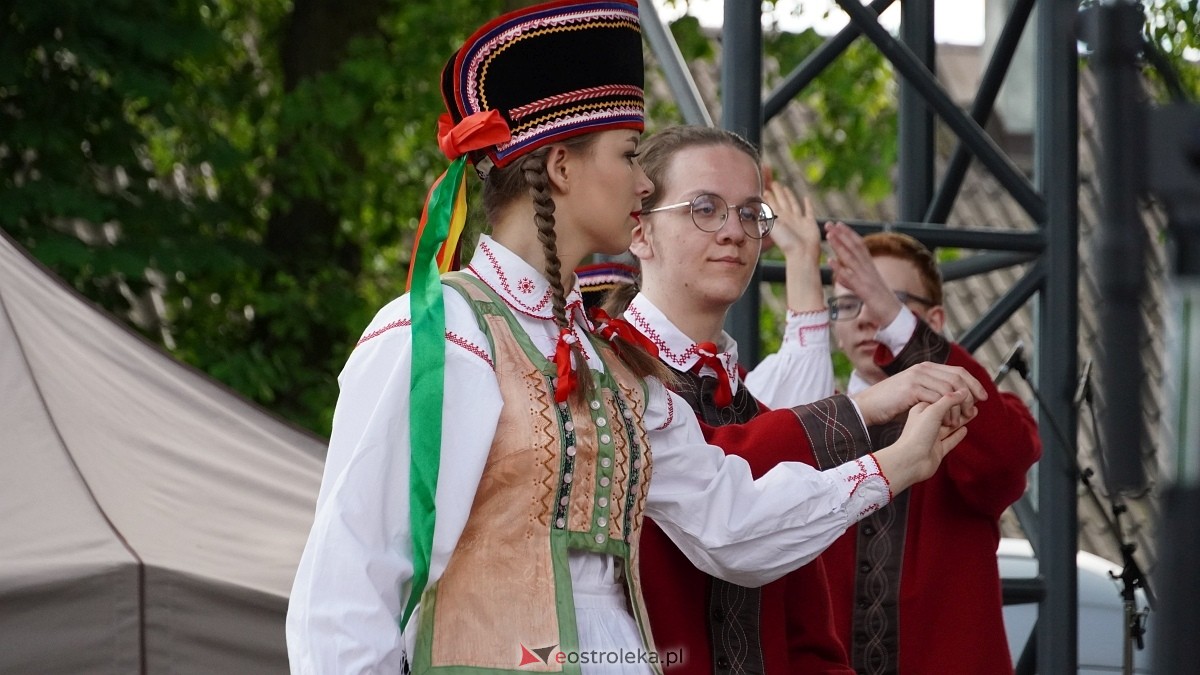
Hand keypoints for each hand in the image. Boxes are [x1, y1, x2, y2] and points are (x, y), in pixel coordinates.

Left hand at [763, 184, 818, 262]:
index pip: (771, 203)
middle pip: (782, 201)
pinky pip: (808, 211)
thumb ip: (766, 213)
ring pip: (793, 204)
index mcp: (778, 218)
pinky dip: (807, 204)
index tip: (764, 187)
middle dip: (777, 192)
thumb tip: (756, 201)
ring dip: (789, 196)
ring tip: (786, 188)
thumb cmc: (787, 242)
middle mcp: (788, 218)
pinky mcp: (809, 223)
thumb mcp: (773, 225)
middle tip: (774, 182)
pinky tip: (806, 198)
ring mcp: (799, 220)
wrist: (802, 254)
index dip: (768, 195)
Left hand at [825, 221, 902, 324]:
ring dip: (840, 246)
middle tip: (829, 223)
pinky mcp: (863, 290)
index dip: (849, 234)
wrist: (893, 314)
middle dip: (842, 234)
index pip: (859, 245)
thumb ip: (851, 278)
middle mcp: (868, 269)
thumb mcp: (864, 285)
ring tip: (829, 236)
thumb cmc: (879, 300)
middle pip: (855, 247)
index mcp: (870, 266)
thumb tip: (839, 272)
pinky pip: (850, 278)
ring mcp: (866, 278)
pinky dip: (840, 269)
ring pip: (851, 259)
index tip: (838, 224)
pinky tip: (830, 261)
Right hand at [850, 362, 986, 426]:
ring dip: (958, 406)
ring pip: (949, 389)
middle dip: (970, 395)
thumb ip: (935, 394)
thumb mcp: (917, 395)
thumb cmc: (892, 404)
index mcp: (927, 368)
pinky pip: (937, 398)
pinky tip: (947, 421)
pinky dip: (946, 410)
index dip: (974, 384)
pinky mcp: (911, 389)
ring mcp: (917, 377)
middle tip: (974, 410)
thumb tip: (957, 401)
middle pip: (958, 378)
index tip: (983, 398)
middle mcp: (923, 369)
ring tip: (959, 419)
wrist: (868, 405)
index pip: (959, 371)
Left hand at [872, 389, 973, 493]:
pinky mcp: (937, 450)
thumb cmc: (916, 435)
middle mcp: (926, 423)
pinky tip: (965, 430)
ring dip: (961, 419)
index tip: (966, 390)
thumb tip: (963, 391)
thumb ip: (948, 400)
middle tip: (973, 400)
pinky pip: (950, 441)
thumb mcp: (932, 411)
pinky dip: (958, 435)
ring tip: (974, 411)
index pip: (939, 398)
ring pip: (950, 426)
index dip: (952, 394)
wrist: (909, 461)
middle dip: (959, 406)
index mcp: (921, 411)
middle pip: (946, 412)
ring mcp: (932, 437)